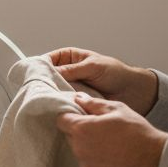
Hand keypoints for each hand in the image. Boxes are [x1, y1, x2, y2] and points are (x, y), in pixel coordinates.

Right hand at [45, 47, 159, 115]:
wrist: (133, 91)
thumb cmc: (116, 73)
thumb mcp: (92, 67)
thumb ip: (72, 70)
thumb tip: (51, 71)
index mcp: (70, 58)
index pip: (49, 60)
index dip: (41, 66)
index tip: (34, 74)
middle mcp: (68, 73)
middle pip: (49, 77)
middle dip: (45, 83)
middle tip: (37, 90)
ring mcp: (72, 88)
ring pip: (55, 91)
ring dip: (53, 96)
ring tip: (46, 101)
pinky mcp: (76, 102)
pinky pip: (65, 103)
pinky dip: (62, 106)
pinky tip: (58, 109)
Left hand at [56, 92, 167, 166]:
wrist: (153, 159)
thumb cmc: (136, 130)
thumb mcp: (116, 109)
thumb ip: (93, 103)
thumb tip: (78, 97)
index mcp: (81, 129)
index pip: (61, 120)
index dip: (69, 115)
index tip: (79, 115)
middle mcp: (79, 149)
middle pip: (69, 136)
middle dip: (79, 130)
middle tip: (98, 127)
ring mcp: (86, 165)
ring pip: (79, 151)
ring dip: (87, 145)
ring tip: (107, 142)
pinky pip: (88, 164)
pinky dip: (95, 159)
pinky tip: (111, 155)